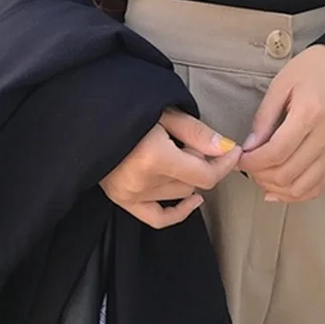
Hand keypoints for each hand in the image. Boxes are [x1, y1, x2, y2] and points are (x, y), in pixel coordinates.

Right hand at [100, 109, 240, 228]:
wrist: (90, 113)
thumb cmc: (127, 106)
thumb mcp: (165, 112)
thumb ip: (197, 133)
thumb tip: (226, 149)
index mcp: (155, 158)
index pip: (205, 175)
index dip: (225, 164)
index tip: (234, 152)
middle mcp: (143, 182)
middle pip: (193, 182)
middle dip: (201, 162)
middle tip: (191, 139)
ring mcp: (130, 194)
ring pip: (179, 193)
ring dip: (186, 176)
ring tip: (176, 152)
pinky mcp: (121, 199)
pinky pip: (157, 217)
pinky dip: (177, 211)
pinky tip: (192, 200)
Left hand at [238, 44, 324, 202]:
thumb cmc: (308, 71)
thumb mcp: (279, 86)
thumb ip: (263, 118)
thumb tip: (249, 148)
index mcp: (310, 113)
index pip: (276, 152)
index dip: (253, 162)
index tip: (239, 159)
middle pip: (288, 173)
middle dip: (260, 176)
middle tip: (247, 167)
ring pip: (303, 187)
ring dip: (277, 188)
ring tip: (261, 177)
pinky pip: (319, 187)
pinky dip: (297, 194)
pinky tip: (279, 189)